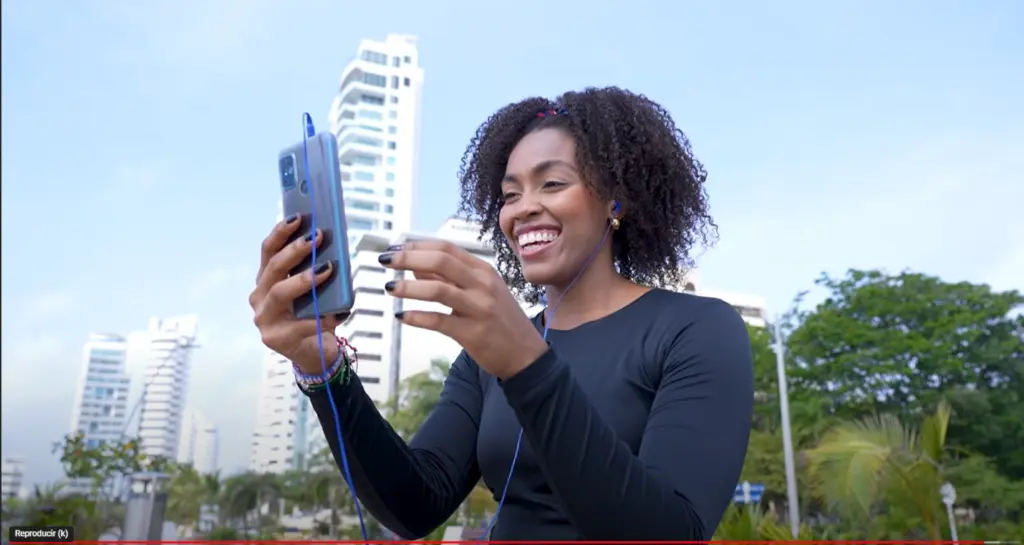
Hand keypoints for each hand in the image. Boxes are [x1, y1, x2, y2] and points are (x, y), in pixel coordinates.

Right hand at [249, 216, 347, 373]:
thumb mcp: (313, 288)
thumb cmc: (314, 314)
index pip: (268, 250)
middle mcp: (259, 296)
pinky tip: (341, 311)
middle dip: (295, 250)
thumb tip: (330, 242)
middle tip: (317, 237)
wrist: (315, 354)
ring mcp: (264, 319)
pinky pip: (302, 324)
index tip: (299, 217)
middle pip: (274, 268)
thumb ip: (314, 268)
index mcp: (266, 279)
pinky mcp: (276, 339)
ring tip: (327, 268)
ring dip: (304, 278)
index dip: (280, 232)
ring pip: (280, 293)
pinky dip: (324, 316)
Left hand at [381, 241, 548, 378]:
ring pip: (438, 290)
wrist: (526, 355)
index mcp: (484, 271)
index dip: (418, 245)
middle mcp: (482, 285)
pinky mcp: (473, 333)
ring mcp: (478, 308)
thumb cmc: (501, 321)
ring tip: (389, 287)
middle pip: (440, 262)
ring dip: (408, 287)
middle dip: (408, 258)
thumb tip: (415, 267)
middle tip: (385, 260)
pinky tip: (402, 317)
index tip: (396, 247)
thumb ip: (450, 279)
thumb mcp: (481, 293)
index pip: (447, 249)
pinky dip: (417, 318)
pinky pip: (439, 321)